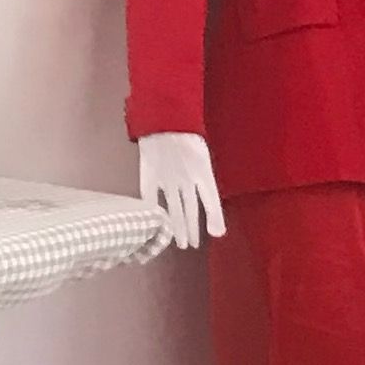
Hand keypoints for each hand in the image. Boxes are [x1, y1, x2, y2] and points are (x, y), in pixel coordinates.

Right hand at [136, 131, 224, 246]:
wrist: (164, 119)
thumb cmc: (187, 138)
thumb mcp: (203, 158)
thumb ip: (206, 181)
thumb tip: (210, 203)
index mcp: (204, 172)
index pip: (211, 201)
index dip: (214, 219)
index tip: (215, 235)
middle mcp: (186, 179)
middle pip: (190, 210)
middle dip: (192, 230)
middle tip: (192, 245)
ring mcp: (167, 178)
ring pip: (174, 209)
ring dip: (177, 228)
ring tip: (180, 242)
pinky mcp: (149, 175)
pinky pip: (151, 198)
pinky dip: (154, 213)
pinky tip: (156, 224)